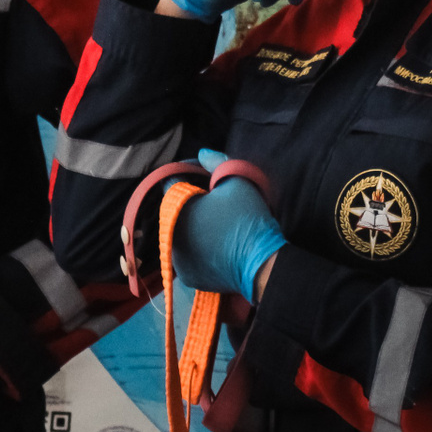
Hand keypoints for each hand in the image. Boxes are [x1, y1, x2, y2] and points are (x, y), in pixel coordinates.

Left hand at [170, 149, 285, 298]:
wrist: (263, 264)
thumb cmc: (248, 218)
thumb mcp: (237, 181)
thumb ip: (217, 162)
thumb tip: (201, 153)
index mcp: (176, 209)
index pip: (171, 181)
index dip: (189, 173)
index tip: (205, 174)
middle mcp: (169, 236)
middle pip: (175, 209)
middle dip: (192, 202)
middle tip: (216, 199)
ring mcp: (178, 260)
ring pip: (181, 234)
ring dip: (194, 227)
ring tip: (218, 223)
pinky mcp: (190, 278)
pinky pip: (190, 256)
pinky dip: (199, 249)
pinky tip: (218, 245)